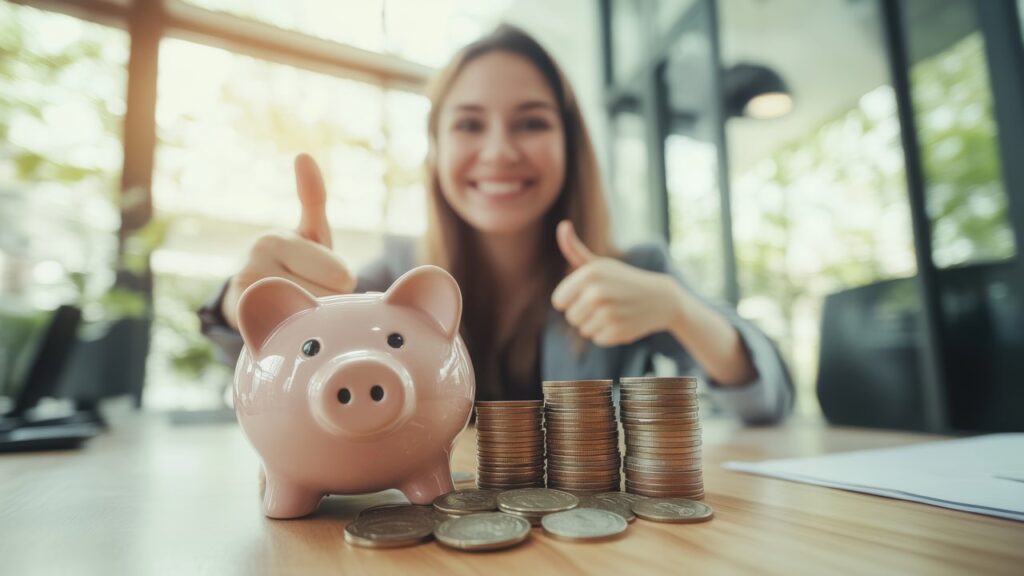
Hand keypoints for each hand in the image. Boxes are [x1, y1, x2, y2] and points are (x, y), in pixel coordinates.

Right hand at [220, 154, 355, 328]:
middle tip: (305, 292)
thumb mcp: (308, 234)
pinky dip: (298, 334)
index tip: (317, 277)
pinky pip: (294, 334)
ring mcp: (247, 294)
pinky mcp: (245, 323)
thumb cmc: (292, 263)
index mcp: (276, 239)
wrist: (249, 301)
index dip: (339, 282)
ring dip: (315, 318)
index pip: (341, 276)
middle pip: (329, 297)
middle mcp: (255, 264)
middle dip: (328, 299)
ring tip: (294, 307)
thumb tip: (303, 155)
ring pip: (316, 317)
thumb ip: (313, 199)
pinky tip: (286, 327)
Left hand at [551, 220, 682, 346]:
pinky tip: (623, 321)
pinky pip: (597, 339)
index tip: (588, 293)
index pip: (558, 301)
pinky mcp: (617, 331)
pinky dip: (608, 334)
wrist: (660, 299)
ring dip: (596, 324)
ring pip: (583, 329)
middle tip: (606, 303)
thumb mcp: (600, 264)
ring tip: (615, 311)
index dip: (571, 300)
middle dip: (584, 313)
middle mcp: (597, 292)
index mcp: (590, 273)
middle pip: (570, 317)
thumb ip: (575, 249)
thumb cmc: (623, 280)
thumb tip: (563, 225)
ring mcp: (608, 312)